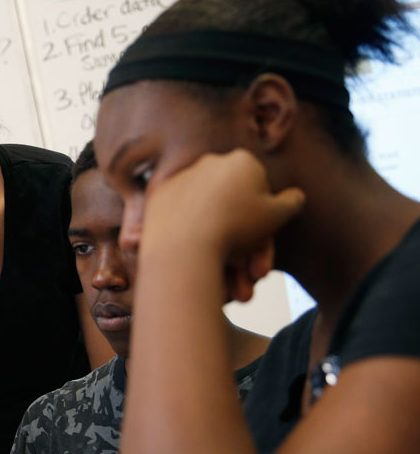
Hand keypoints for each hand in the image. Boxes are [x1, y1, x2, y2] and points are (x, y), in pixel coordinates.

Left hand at [142, 149, 304, 300]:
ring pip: (209, 222)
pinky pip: (183, 225)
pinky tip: (203, 271)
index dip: (265, 233)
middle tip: (249, 282)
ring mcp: (180, 180)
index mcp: (240, 160)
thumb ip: (290, 202)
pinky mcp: (157, 199)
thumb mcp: (277, 214)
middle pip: (232, 213)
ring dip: (224, 259)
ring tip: (232, 292)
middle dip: (246, 254)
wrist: (182, 245)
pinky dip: (194, 245)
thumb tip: (295, 196)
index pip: (260, 198)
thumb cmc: (237, 227)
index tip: (261, 262)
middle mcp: (208, 163)